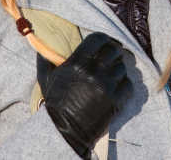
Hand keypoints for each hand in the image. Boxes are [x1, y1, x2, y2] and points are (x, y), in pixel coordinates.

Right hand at [37, 32, 132, 158]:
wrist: (65, 131)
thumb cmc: (55, 104)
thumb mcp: (46, 80)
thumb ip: (45, 61)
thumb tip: (41, 48)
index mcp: (77, 64)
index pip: (98, 39)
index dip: (103, 39)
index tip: (104, 43)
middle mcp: (93, 72)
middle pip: (114, 51)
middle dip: (113, 52)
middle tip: (111, 57)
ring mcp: (106, 86)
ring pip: (122, 67)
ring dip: (118, 70)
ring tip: (112, 74)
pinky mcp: (116, 100)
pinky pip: (128, 84)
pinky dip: (124, 84)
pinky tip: (117, 87)